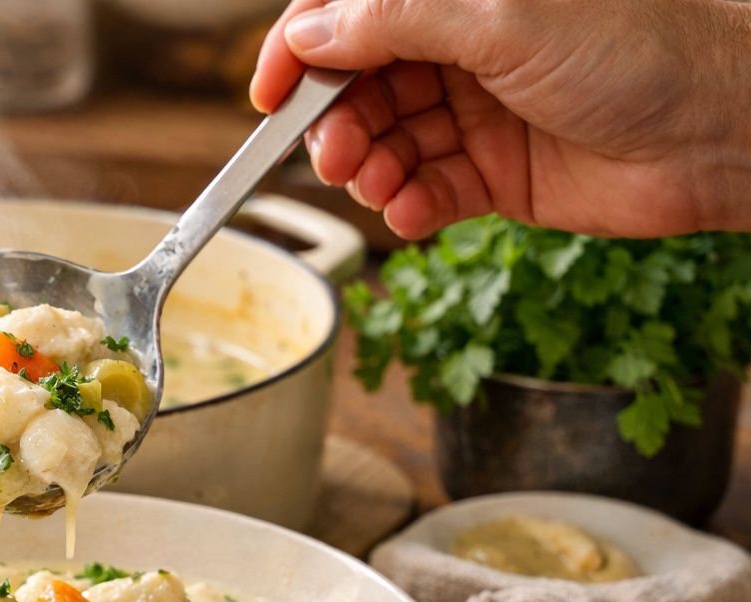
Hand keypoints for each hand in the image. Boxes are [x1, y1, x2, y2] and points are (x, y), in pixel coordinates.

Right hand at [250, 0, 750, 238]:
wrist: (721, 129)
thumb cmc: (635, 48)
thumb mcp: (501, 16)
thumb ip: (396, 21)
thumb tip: (312, 34)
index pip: (350, 13)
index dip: (300, 48)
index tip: (268, 94)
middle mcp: (462, 49)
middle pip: (358, 85)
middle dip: (335, 121)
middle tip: (337, 153)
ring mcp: (476, 113)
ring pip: (384, 142)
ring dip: (368, 168)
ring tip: (378, 183)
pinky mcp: (494, 174)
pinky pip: (424, 192)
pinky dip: (408, 206)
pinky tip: (414, 211)